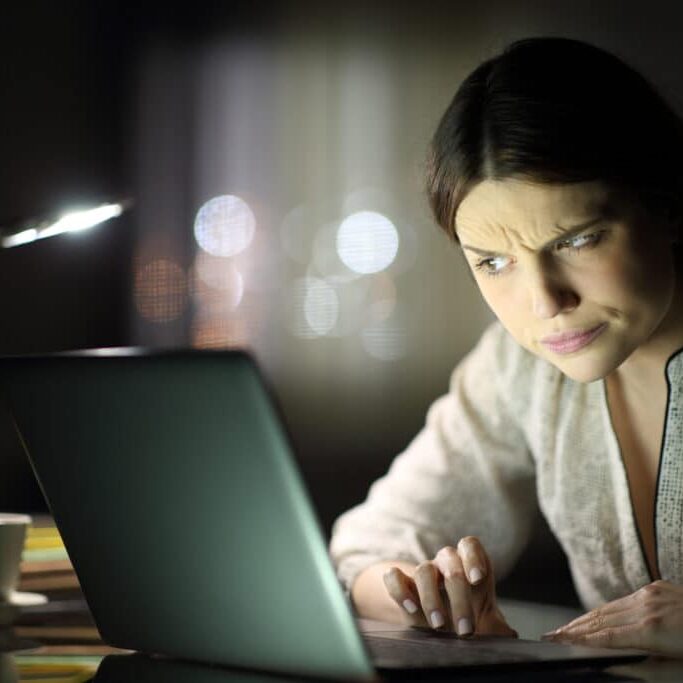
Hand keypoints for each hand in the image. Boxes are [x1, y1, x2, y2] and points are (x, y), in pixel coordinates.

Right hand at [382, 536, 516, 637]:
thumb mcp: (487, 623)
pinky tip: (410, 608)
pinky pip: (394, 576)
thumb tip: (510, 636)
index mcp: (469, 565)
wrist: (443, 624)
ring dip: (431, 597)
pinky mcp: (403, 585)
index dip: (473, 558)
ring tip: (438, 625)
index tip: (477, 580)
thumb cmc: (470, 618)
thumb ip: (498, 627)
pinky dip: (399, 589)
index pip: (469, 545)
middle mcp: (446, 563)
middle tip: (466, 630)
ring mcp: (424, 572)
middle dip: (459, 597)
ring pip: (423, 570)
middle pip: (451, 563)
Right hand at [542, 580, 682, 656]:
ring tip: (566, 627)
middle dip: (574, 627)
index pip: (605, 636)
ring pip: (609, 606)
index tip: (557, 641)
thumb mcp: (679, 669)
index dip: (578, 639)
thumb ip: (644, 668)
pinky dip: (605, 609)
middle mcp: (647, 607)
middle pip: (600, 618)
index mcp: (653, 629)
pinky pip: (623, 599)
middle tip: (551, 634)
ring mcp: (651, 594)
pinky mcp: (656, 587)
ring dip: (585, 618)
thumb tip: (613, 665)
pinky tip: (595, 616)